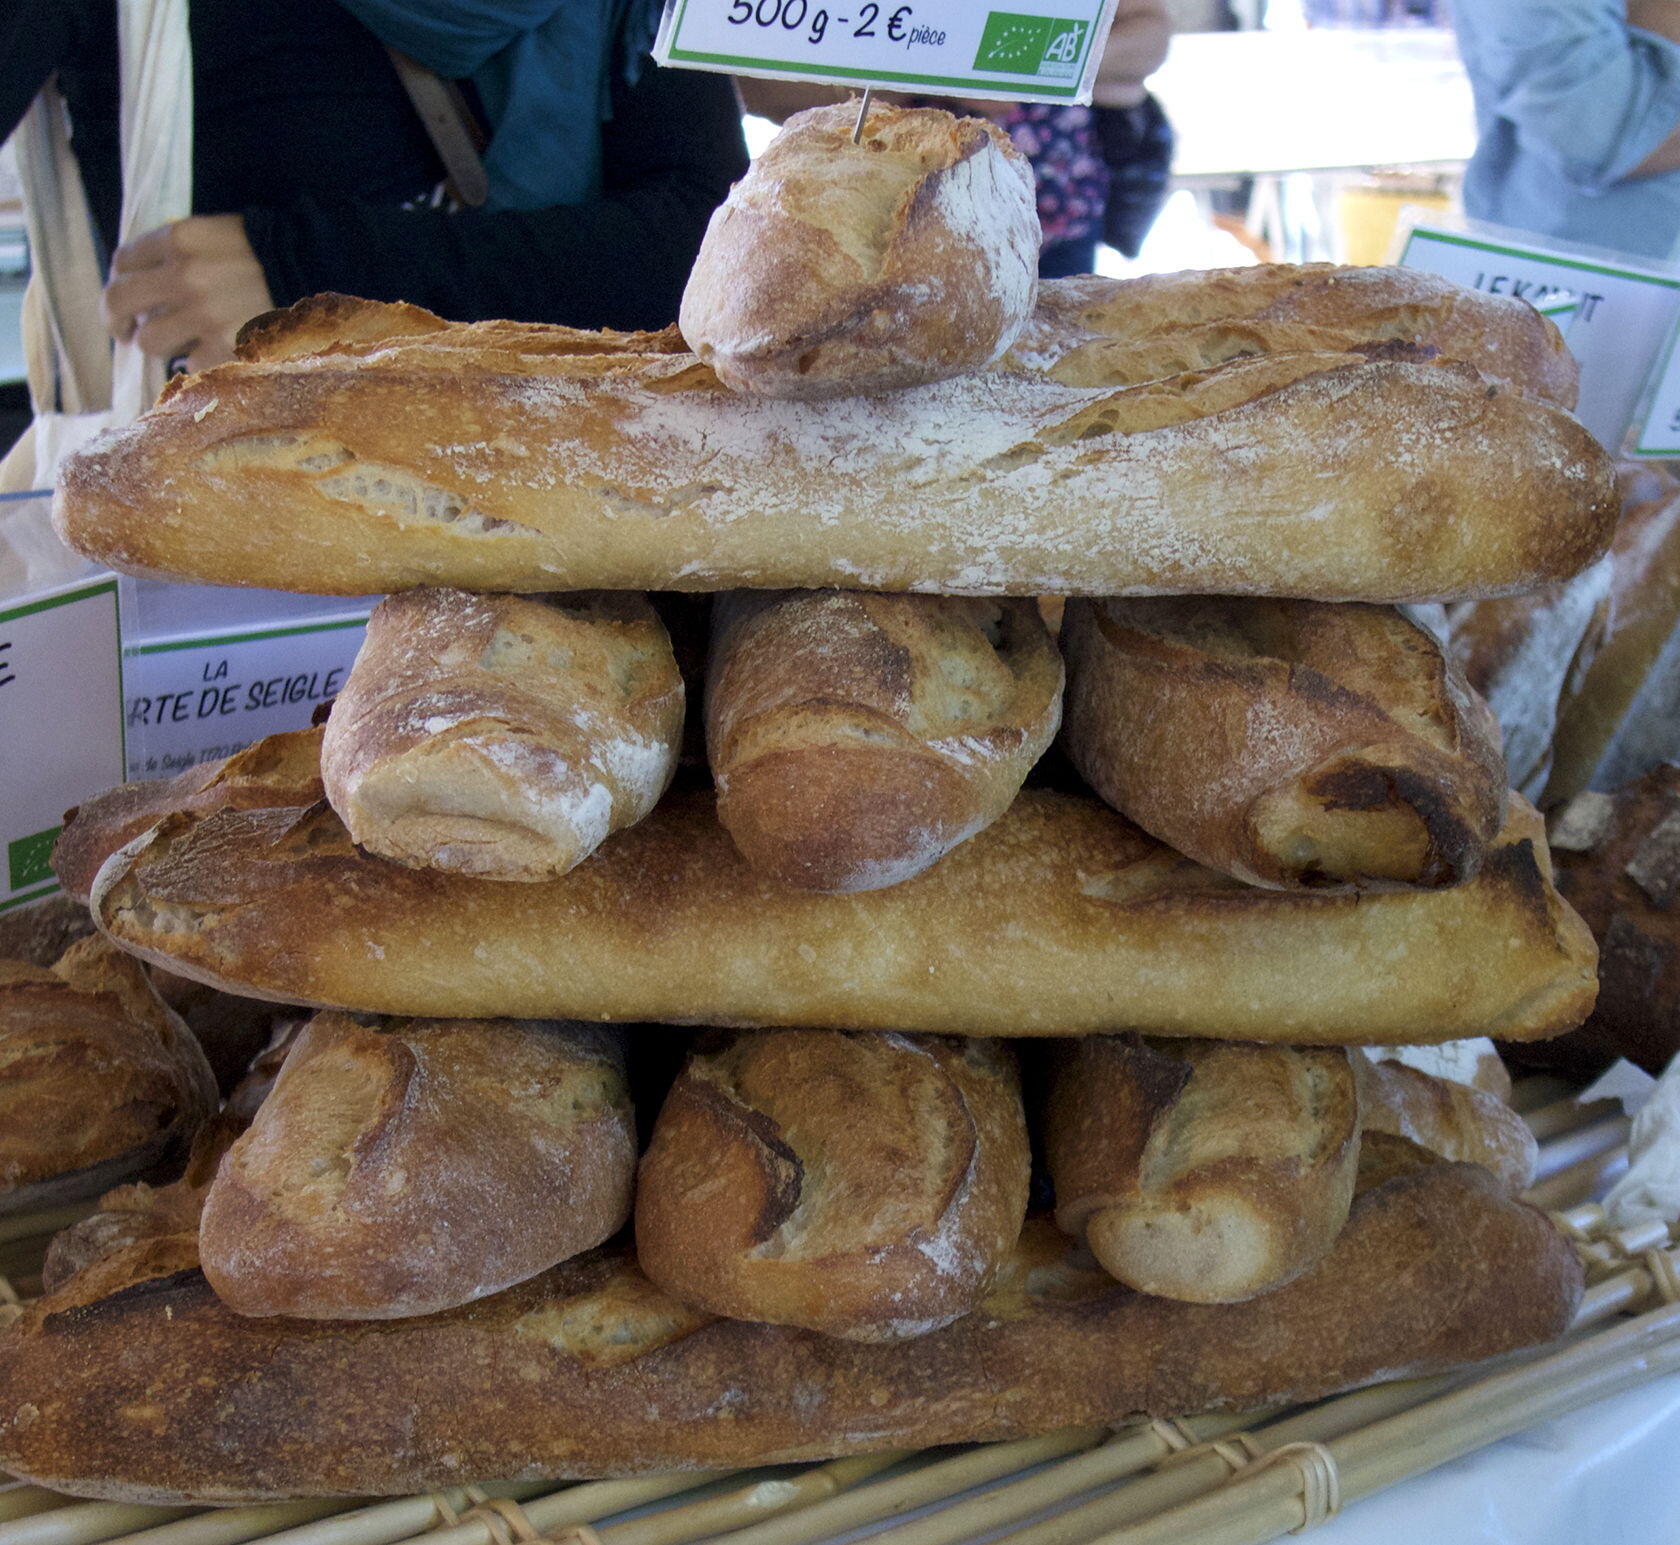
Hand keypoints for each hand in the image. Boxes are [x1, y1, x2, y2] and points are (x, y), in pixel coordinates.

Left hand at [103, 215, 274, 371]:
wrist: (326, 278)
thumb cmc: (274, 257)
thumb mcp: (223, 235)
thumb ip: (182, 252)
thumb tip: (145, 286)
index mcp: (182, 239)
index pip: (124, 261)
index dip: (119, 281)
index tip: (125, 297)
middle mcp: (186, 275)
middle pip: (119, 301)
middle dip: (115, 320)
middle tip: (123, 332)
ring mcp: (204, 316)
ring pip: (150, 341)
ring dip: (161, 345)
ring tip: (182, 344)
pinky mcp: (224, 349)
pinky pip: (190, 364)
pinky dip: (201, 361)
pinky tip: (219, 352)